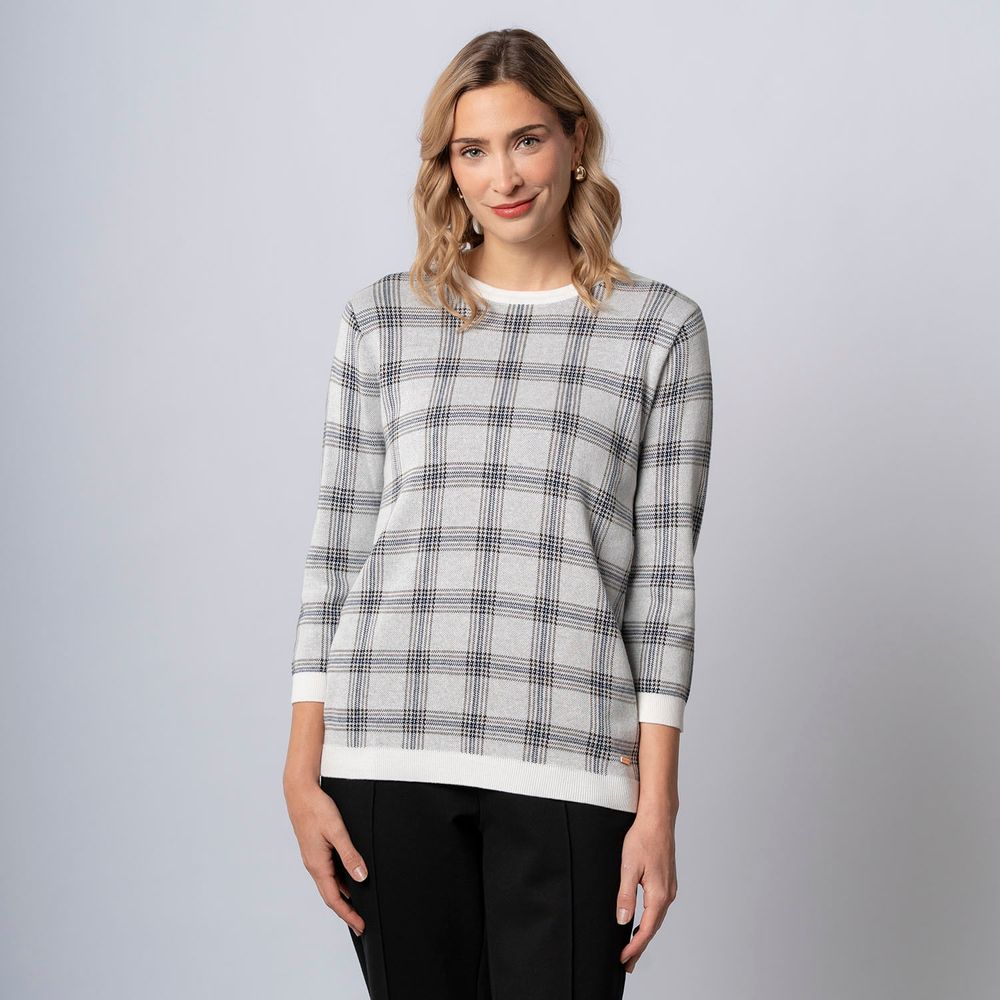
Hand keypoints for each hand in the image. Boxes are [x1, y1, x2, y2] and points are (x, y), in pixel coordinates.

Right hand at [284, 779, 368, 935]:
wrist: (300, 792)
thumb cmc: (316, 808)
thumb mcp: (337, 831)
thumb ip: (350, 855)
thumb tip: (361, 878)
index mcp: (318, 865)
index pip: (333, 899)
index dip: (348, 914)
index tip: (360, 927)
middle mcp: (314, 865)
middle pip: (331, 896)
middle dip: (346, 910)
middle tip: (362, 923)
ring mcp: (314, 858)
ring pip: (329, 884)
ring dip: (343, 897)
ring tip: (359, 906)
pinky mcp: (315, 849)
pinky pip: (328, 872)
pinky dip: (339, 882)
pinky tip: (349, 879)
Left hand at [616, 808, 677, 973]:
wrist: (658, 819)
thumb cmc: (642, 839)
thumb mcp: (628, 868)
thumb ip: (626, 895)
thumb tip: (623, 920)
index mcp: (659, 894)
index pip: (646, 929)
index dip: (634, 946)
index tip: (623, 959)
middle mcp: (668, 894)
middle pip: (654, 927)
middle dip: (640, 946)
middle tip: (627, 963)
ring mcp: (670, 887)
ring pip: (657, 918)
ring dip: (645, 933)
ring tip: (632, 947)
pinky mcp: (667, 881)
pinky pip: (658, 907)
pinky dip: (650, 919)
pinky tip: (642, 921)